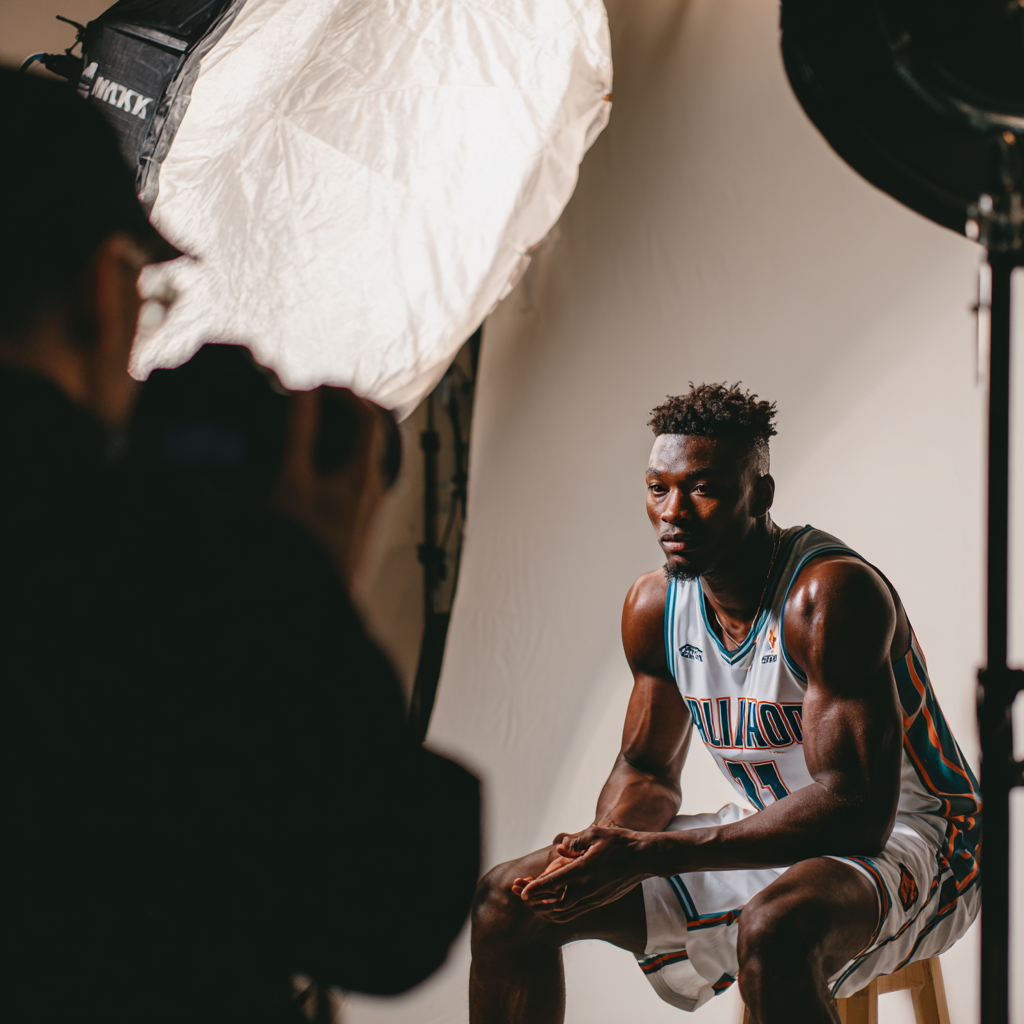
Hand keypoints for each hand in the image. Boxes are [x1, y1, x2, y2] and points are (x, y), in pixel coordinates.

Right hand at [271, 388, 384, 587]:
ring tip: (310, 431)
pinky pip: (356, 485)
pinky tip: (310, 474)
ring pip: (364, 463)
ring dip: (340, 440)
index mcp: (365, 476)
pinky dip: (337, 465)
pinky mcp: (359, 530)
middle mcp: (375, 493)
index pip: (368, 418)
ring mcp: (370, 513)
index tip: (319, 387)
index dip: (345, 394)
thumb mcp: (292, 481)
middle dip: (345, 414)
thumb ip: (299, 433)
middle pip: (371, 439)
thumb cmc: (303, 546)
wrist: (311, 603)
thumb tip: (303, 395)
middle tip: (317, 402)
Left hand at [513, 825, 654, 921]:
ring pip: (565, 912)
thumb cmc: (620, 842)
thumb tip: (559, 849)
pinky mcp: (600, 901)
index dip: (536, 888)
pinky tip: (553, 904)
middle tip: (521, 896)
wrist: (645, 858)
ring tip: (533, 903)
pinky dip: (560, 911)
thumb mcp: (595, 834)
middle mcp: (589, 888)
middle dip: (536, 902)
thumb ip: (575, 842)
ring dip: (547, 909)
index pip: (555, 883)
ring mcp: (595, 897)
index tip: (522, 892)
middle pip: (556, 904)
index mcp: (585, 870)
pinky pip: (575, 911)